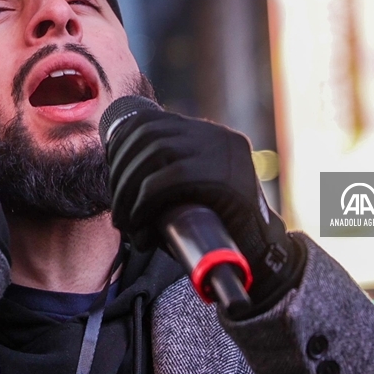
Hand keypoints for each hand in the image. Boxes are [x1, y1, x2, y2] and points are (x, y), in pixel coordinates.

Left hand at [106, 108, 304, 315]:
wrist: (263, 254)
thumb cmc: (218, 227)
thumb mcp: (192, 190)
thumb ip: (167, 174)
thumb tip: (118, 176)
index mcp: (209, 135)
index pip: (152, 120)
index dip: (122, 142)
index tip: (111, 171)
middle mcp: (217, 136)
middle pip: (149, 135)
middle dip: (120, 171)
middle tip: (116, 208)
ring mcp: (222, 152)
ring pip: (155, 152)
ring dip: (127, 189)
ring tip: (124, 221)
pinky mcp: (224, 176)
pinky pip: (169, 179)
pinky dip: (143, 201)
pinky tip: (138, 223)